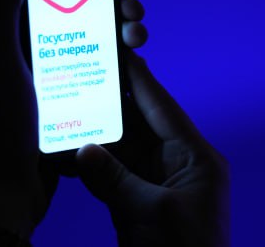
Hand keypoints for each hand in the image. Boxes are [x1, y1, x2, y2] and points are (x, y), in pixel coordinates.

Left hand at [0, 0, 148, 239]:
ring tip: (138, 39)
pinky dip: (125, 70)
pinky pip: (107, 82)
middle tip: (132, 8)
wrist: (8, 193)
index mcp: (18, 40)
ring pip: (102, 48)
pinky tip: (137, 66)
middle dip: (114, 6)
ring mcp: (62, 84)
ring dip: (124, 36)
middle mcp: (41, 57)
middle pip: (87, 19)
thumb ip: (2, 9)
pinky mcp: (79, 110)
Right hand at [76, 50, 230, 246]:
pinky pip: (113, 177)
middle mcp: (178, 167)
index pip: (164, 109)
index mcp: (196, 160)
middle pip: (141, 125)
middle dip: (113, 103)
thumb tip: (81, 149)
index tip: (120, 51)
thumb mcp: (150, 214)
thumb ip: (114, 179)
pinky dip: (93, 166)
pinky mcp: (138, 206)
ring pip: (123, 150)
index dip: (140, 80)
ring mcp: (157, 186)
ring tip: (69, 104)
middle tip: (85, 72)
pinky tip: (68, 148)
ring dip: (98, 133)